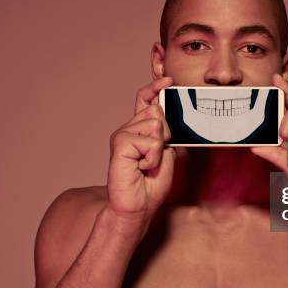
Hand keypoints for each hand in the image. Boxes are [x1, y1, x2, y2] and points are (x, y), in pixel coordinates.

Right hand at [106, 77, 175, 230]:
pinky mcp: (120, 143)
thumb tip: (163, 110)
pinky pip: (150, 141)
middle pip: (157, 111)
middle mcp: (128, 129)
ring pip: (155, 124)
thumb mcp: (165, 154)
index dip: (155, 88)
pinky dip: (152, 158)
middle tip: (154, 158)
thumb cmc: (150, 184)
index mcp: (139, 130)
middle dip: (165, 134)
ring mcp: (122, 135)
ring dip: (158, 149)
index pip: (145, 101)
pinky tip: (142, 168)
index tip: (167, 80)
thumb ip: (164, 133)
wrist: (138, 207)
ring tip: (147, 165)